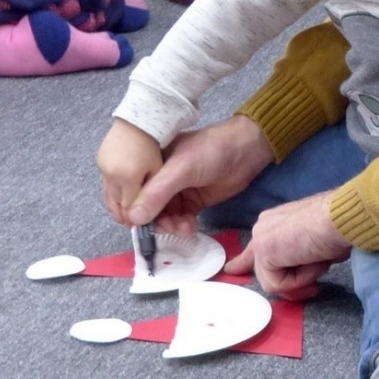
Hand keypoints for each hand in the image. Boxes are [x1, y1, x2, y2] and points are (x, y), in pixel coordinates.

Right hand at [95, 119, 163, 224]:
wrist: (144, 114)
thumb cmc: (158, 143)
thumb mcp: (161, 170)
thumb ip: (154, 196)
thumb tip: (137, 219)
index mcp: (128, 177)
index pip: (128, 209)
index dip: (136, 219)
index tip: (143, 226)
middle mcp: (111, 173)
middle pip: (115, 204)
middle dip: (125, 216)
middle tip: (135, 222)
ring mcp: (104, 165)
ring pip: (108, 195)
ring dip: (118, 206)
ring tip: (129, 211)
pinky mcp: (101, 158)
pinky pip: (106, 183)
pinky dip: (115, 192)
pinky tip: (124, 193)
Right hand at [126, 114, 274, 233]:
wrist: (246, 151)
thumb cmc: (211, 150)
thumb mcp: (181, 169)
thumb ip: (157, 193)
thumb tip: (133, 218)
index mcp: (151, 162)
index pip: (133, 190)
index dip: (133, 208)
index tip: (136, 226)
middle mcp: (160, 177)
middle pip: (148, 206)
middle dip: (155, 220)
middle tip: (167, 227)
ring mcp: (177, 190)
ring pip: (164, 215)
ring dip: (170, 225)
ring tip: (183, 228)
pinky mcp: (193, 201)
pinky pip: (180, 218)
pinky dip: (182, 226)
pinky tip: (189, 227)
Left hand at [226, 191, 351, 299]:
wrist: (340, 219)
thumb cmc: (337, 228)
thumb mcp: (316, 246)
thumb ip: (301, 258)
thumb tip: (304, 278)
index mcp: (274, 222)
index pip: (255, 247)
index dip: (243, 261)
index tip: (232, 270)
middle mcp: (263, 227)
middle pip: (266, 271)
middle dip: (292, 284)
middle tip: (315, 287)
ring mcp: (261, 239)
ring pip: (275, 281)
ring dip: (302, 279)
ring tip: (318, 260)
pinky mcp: (264, 251)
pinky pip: (278, 284)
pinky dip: (299, 280)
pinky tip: (310, 261)